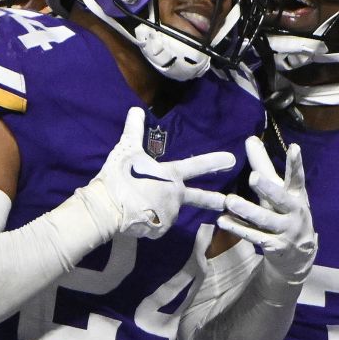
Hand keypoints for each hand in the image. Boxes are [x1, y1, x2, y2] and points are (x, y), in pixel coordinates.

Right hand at [84, 107, 235, 238]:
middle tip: (225, 202)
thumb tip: (135, 109)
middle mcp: (175, 196)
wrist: (107, 208)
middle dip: (213, 199)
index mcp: (171, 175)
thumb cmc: (120, 176)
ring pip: (168, 209)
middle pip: (198, 198)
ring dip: (160, 206)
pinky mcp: (159, 230)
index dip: (214, 161)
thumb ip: (134, 130)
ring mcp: (169, 215)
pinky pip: (156, 223)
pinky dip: (149, 219)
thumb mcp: (126, 150)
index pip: (196, 165)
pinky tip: (137, 213)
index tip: (231, 160)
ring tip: (139, 202)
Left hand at [217, 136, 316, 283]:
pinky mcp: (274, 246)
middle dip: (267, 188)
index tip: (294, 147)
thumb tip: (251, 139)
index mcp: (297, 195)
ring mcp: (286, 230)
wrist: (299, 255)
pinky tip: (223, 221)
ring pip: (265, 219)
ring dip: (247, 210)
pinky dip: (238, 228)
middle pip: (280, 198)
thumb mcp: (280, 190)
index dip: (296, 163)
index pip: (297, 177)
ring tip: (230, 201)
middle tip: (252, 177)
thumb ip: (264, 166)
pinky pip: (254, 236)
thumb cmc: (286, 212)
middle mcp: (294, 212)